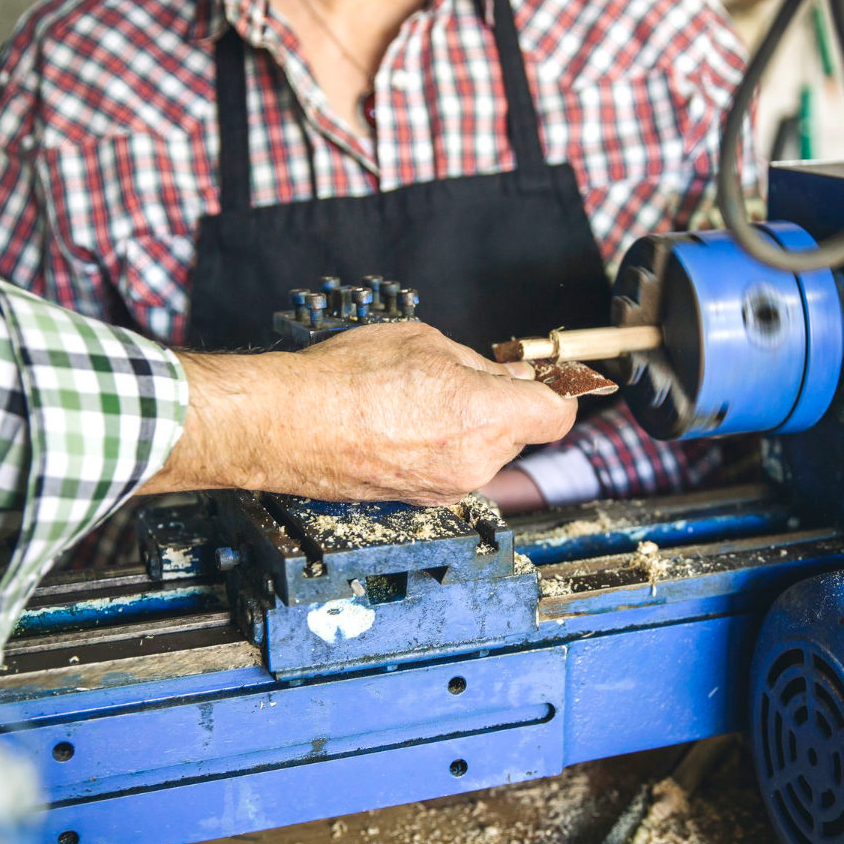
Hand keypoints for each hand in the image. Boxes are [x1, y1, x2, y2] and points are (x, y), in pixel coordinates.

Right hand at [139, 323, 576, 505]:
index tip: (553, 380)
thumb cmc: (344, 379)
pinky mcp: (420, 500)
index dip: (558, 392)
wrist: (285, 424)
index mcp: (484, 416)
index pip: (556, 415)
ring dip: (470, 427)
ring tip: (419, 399)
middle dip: (504, 404)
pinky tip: (402, 423)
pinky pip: (451, 469)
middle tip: (469, 376)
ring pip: (484, 453)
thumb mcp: (426, 343)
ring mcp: (446, 487)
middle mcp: (473, 462)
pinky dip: (441, 447)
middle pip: (519, 433)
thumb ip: (478, 365)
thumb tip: (506, 376)